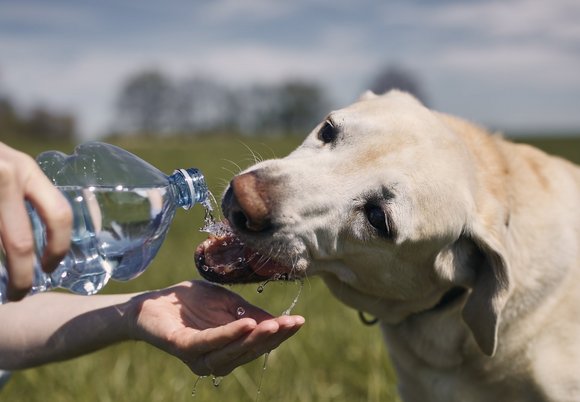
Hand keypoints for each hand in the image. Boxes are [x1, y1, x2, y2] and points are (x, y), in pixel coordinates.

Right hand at [0, 142, 71, 300]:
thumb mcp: (6, 166)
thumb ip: (27, 193)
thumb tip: (58, 238)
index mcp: (24, 170)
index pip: (58, 214)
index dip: (59, 247)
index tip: (50, 268)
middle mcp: (4, 176)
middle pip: (21, 244)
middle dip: (22, 278)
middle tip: (20, 293)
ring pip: (0, 247)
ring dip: (0, 276)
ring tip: (2, 289)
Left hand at [130, 280, 304, 375]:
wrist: (153, 301)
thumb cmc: (191, 304)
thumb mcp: (227, 304)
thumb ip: (248, 313)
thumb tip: (276, 321)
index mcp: (228, 349)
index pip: (259, 344)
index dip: (280, 334)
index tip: (300, 320)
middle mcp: (216, 359)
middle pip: (250, 351)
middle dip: (273, 337)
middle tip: (292, 322)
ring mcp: (199, 356)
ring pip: (233, 351)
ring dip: (255, 338)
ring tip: (275, 323)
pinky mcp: (184, 346)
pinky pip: (210, 342)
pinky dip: (229, 334)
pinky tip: (246, 323)